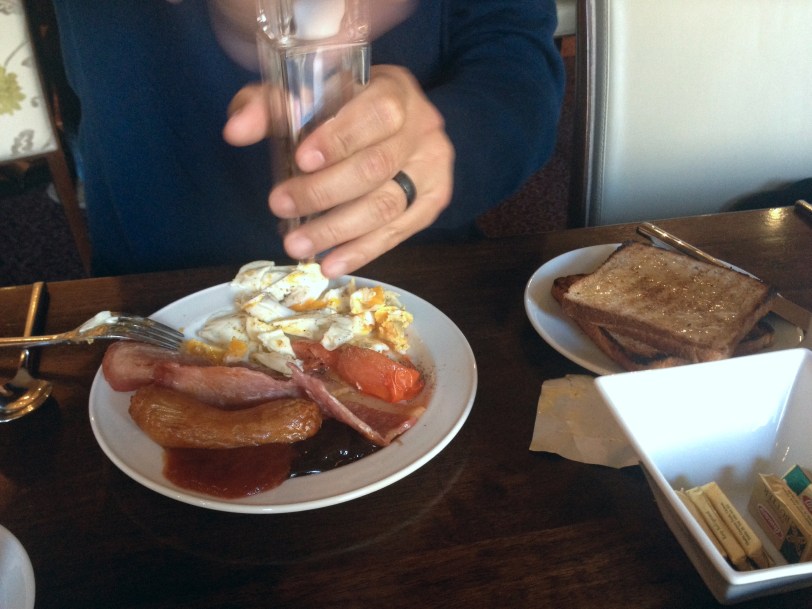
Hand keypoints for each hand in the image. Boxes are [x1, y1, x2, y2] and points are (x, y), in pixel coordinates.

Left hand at [224, 65, 453, 277]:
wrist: (392, 120)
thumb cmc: (344, 107)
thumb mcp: (305, 96)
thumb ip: (269, 107)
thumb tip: (235, 131)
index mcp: (396, 90)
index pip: (376, 113)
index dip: (340, 138)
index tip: (300, 160)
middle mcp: (422, 128)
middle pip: (377, 167)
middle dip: (324, 192)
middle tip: (280, 206)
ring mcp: (433, 168)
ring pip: (387, 205)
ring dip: (338, 231)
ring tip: (297, 246)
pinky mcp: (432, 201)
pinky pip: (398, 232)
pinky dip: (362, 251)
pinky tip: (331, 264)